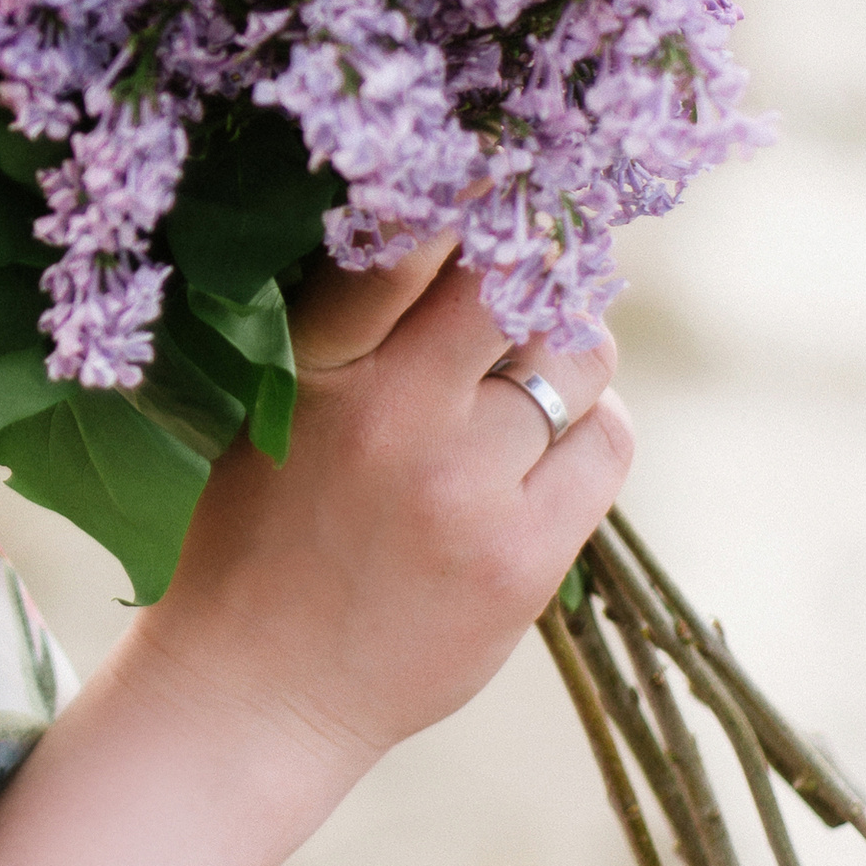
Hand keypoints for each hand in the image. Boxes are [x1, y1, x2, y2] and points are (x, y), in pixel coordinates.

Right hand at [128, 237, 633, 781]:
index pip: (408, 245)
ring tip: (543, 372)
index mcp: (315, 372)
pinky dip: (596, 427)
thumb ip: (350, 332)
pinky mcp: (524, 559)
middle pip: (516, 287)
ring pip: (579, 362)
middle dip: (535, 269)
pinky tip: (557, 444)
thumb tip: (456, 233)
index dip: (467, 194)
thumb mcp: (272, 411)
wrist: (258, 693)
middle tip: (537, 275)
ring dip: (573, 352)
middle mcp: (395, 419)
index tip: (494, 172)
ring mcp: (466, 491)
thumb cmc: (259, 537)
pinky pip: (608, 445)